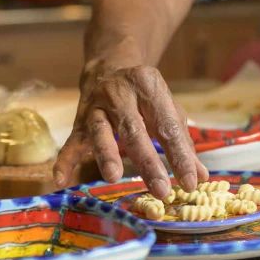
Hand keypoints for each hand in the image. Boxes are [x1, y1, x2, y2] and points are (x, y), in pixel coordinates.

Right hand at [52, 62, 207, 198]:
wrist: (108, 69)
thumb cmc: (144, 96)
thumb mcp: (166, 109)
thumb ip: (182, 142)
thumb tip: (199, 176)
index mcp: (149, 85)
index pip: (167, 125)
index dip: (180, 155)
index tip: (190, 182)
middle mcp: (120, 92)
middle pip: (135, 130)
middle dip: (149, 162)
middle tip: (162, 190)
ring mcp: (96, 105)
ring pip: (101, 131)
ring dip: (107, 154)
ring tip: (113, 176)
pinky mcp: (79, 120)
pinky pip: (71, 142)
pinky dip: (65, 161)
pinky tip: (60, 180)